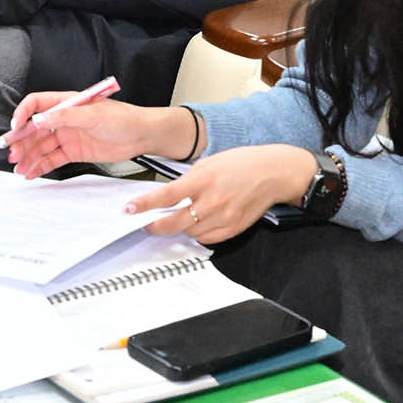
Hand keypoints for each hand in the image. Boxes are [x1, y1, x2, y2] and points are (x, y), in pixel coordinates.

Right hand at [5, 92, 194, 176]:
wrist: (142, 135)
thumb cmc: (123, 118)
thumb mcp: (93, 114)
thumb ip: (65, 116)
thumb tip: (41, 118)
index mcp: (67, 103)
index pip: (36, 104)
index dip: (23, 114)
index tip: (15, 127)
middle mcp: (64, 119)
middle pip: (35, 129)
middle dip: (22, 141)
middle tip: (13, 153)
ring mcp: (68, 136)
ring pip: (41, 146)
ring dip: (29, 156)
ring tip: (19, 168)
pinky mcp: (74, 152)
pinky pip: (52, 159)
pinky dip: (41, 166)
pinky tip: (31, 173)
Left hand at [137, 145, 317, 245]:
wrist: (273, 173)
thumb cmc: (242, 164)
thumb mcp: (208, 163)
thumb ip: (187, 181)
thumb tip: (167, 195)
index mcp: (203, 179)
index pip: (166, 196)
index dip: (144, 205)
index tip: (129, 209)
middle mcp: (212, 200)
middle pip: (174, 222)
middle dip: (155, 225)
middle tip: (146, 223)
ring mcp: (224, 217)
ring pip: (189, 233)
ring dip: (179, 228)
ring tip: (176, 218)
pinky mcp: (233, 228)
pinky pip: (207, 239)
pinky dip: (197, 234)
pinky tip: (196, 224)